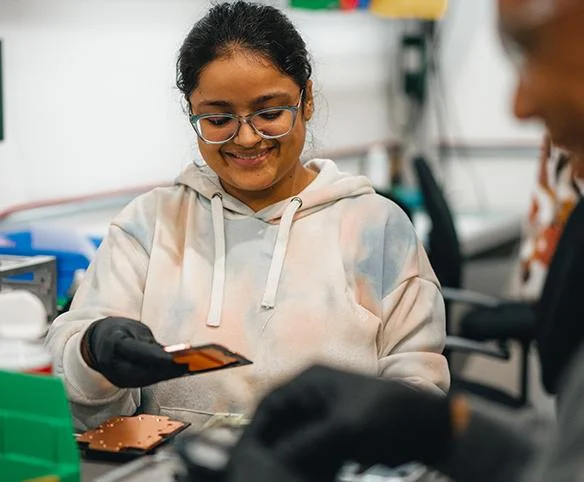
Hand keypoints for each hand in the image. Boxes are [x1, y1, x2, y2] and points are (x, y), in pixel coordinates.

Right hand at [81, 316, 187, 387]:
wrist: (97, 343)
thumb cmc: (118, 332)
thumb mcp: (134, 329)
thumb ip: (151, 343)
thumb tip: (172, 354)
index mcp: (114, 343)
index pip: (140, 353)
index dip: (160, 358)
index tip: (179, 358)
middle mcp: (113, 364)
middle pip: (145, 371)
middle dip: (169, 369)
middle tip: (190, 365)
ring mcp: (117, 377)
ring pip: (147, 379)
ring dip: (168, 375)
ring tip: (189, 368)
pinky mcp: (124, 383)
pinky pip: (145, 381)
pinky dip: (162, 376)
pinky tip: (178, 372)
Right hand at [240, 365, 453, 480]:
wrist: (427, 424)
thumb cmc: (387, 413)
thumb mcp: (345, 427)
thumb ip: (308, 443)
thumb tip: (275, 460)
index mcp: (312, 380)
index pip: (273, 401)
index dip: (258, 426)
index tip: (247, 452)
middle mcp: (314, 393)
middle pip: (282, 420)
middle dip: (274, 444)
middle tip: (262, 466)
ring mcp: (326, 412)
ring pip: (296, 435)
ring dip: (290, 454)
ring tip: (281, 472)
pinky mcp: (338, 430)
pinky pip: (314, 446)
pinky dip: (308, 460)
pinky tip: (305, 473)